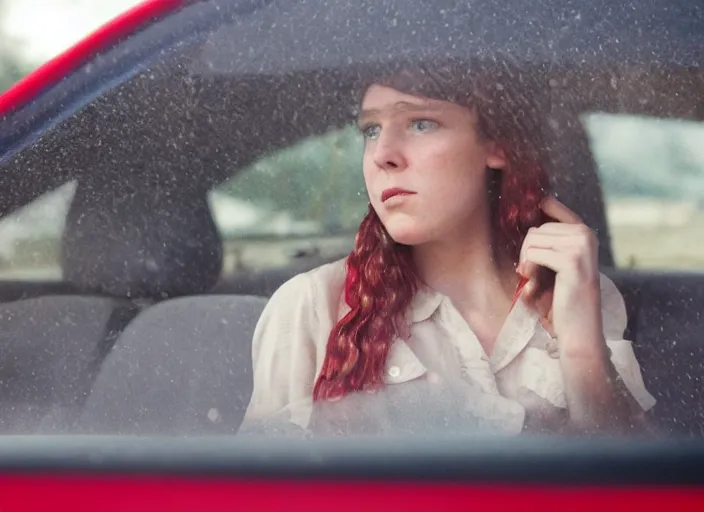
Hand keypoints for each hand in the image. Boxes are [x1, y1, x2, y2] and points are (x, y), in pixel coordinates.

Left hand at [517, 197, 603, 354]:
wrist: (578, 331)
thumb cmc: (561, 299)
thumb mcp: (553, 264)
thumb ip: (545, 240)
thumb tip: (525, 210)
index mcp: (584, 232)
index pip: (550, 206)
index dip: (535, 216)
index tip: (529, 231)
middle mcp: (586, 234)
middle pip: (536, 229)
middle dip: (527, 252)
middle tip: (532, 274)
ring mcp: (581, 246)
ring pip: (533, 239)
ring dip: (527, 262)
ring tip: (535, 281)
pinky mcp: (571, 260)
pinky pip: (533, 254)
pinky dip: (529, 270)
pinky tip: (534, 285)